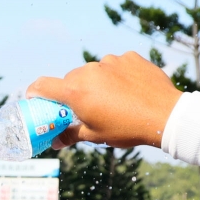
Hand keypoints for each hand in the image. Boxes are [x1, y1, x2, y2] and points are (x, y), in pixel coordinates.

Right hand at [25, 52, 182, 150]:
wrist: (165, 115)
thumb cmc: (127, 128)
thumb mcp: (96, 136)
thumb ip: (71, 134)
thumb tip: (55, 143)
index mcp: (76, 91)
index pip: (42, 85)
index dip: (35, 92)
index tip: (35, 98)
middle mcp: (89, 71)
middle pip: (71, 79)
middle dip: (74, 92)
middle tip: (85, 108)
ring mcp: (110, 61)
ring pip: (94, 71)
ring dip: (97, 83)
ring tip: (114, 100)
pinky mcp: (129, 57)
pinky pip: (115, 65)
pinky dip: (117, 75)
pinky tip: (129, 90)